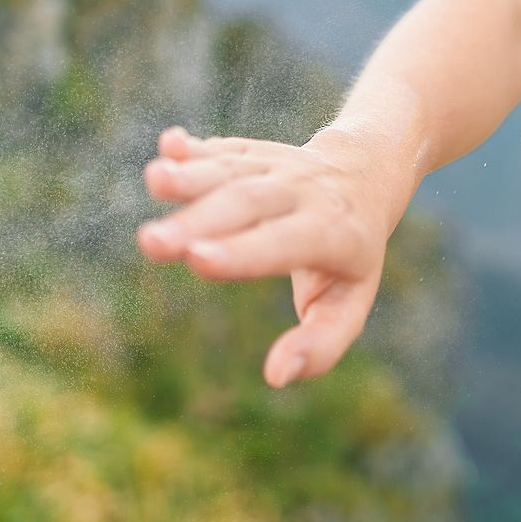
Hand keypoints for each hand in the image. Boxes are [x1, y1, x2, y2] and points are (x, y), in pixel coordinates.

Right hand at [137, 124, 407, 387]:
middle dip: (200, 220)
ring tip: (155, 178)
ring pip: (234, 169)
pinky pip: (225, 148)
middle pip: (250, 203)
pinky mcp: (253, 152)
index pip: (288, 242)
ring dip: (192, 174)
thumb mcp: (351, 303)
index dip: (245, 251)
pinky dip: (195, 148)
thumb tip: (276, 376)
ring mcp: (278, 166)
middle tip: (152, 243)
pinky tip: (168, 145)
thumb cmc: (351, 258)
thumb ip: (320, 344)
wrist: (368, 175)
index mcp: (334, 234)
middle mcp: (305, 193)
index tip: (198, 260)